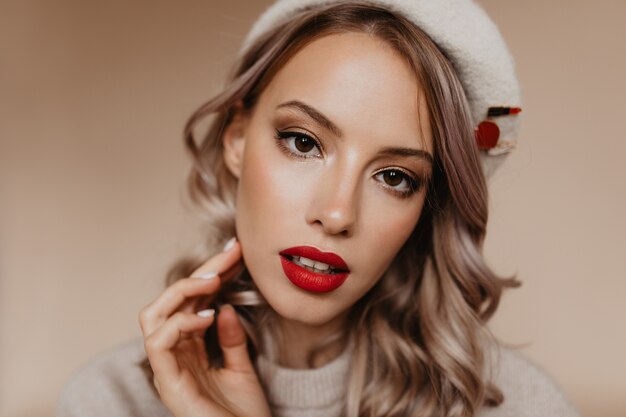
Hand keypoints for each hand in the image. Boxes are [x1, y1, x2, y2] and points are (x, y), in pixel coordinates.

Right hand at [139, 238, 271, 416]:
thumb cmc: (243, 415)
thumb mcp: (241, 367)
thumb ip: (232, 338)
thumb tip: (223, 307)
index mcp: (188, 350)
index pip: (191, 302)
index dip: (211, 274)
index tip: (236, 253)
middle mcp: (173, 355)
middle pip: (172, 301)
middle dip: (201, 272)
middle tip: (231, 253)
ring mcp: (167, 369)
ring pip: (152, 316)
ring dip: (183, 290)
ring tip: (215, 279)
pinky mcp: (167, 383)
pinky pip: (158, 343)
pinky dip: (180, 322)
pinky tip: (209, 315)